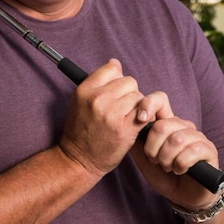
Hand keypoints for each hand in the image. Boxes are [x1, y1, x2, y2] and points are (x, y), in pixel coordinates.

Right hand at [59, 59, 150, 176]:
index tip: (115, 91)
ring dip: (137, 107)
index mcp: (85, 90)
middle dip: (129, 94)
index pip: (112, 68)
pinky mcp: (125, 128)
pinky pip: (145, 112)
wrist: (79, 160)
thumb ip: (97, 83)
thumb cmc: (81, 131)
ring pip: (139, 97)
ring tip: (126, 118)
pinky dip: (145, 118)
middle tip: (121, 109)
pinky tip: (136, 124)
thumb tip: (116, 63)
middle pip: (129, 81)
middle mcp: (97, 99)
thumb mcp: (80, 102)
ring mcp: (111, 113)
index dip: (117, 79)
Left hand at [130, 103, 220, 209]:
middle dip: (153, 149)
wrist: (185, 197)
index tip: (141, 118)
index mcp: (167, 124)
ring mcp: (198, 137)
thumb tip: (126, 124)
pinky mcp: (209, 149)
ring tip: (168, 167)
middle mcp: (184, 126)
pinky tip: (180, 170)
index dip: (149, 105)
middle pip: (163, 126)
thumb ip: (136, 142)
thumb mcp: (144, 160)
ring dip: (167, 159)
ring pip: (176, 140)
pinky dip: (180, 164)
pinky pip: (192, 151)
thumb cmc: (165, 176)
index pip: (160, 100)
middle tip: (156, 161)